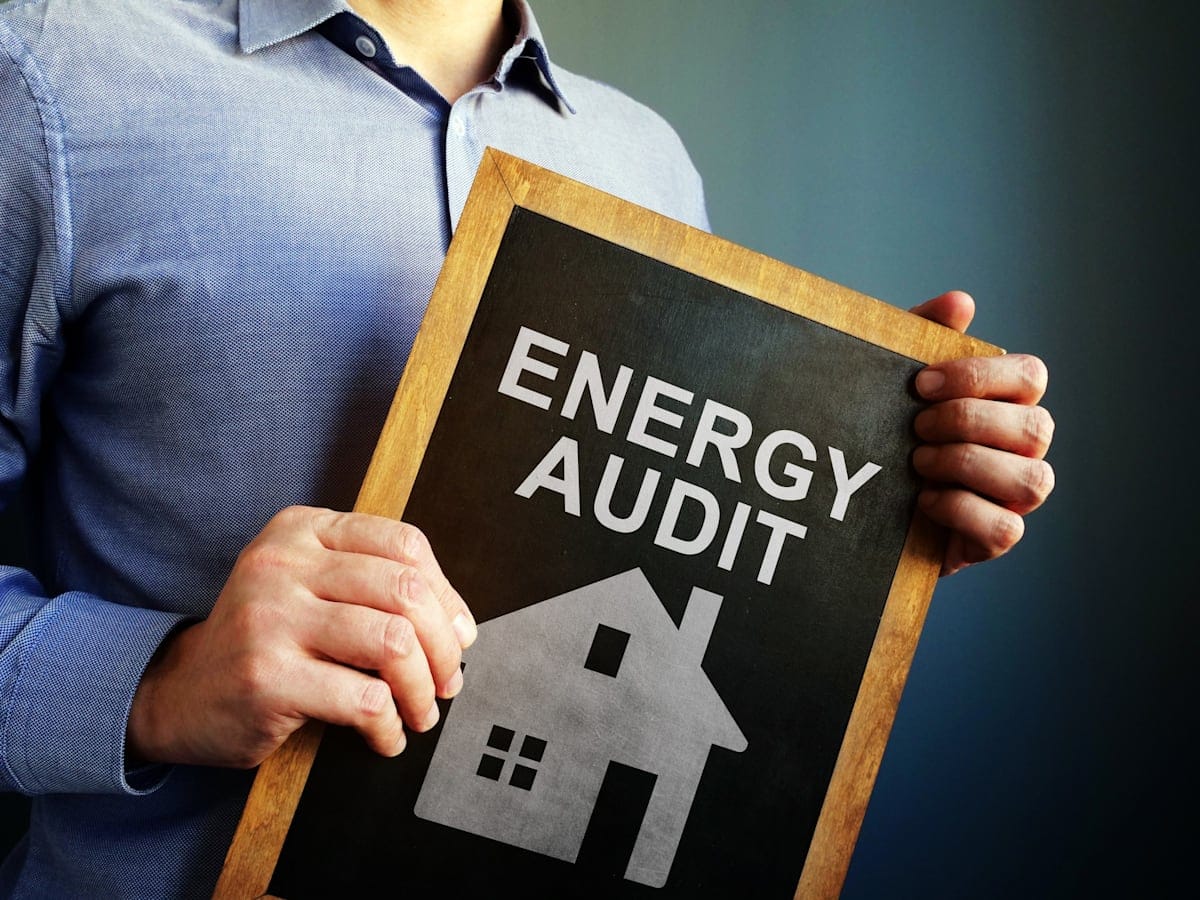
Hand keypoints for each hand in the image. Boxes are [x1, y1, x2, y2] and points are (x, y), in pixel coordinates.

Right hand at [127, 506, 475, 768]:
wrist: (179, 692)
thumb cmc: (266, 640)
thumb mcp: (308, 587)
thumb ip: (374, 586)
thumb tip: (460, 625)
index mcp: (301, 531)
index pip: (404, 544)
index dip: (446, 594)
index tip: (458, 634)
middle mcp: (282, 565)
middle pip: (406, 592)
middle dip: (443, 646)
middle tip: (447, 681)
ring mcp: (271, 619)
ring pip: (393, 644)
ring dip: (422, 689)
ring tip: (420, 712)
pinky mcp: (267, 678)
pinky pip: (364, 701)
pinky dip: (389, 726)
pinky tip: (384, 736)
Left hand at [909, 292, 1054, 575]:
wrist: (853, 501)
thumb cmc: (885, 430)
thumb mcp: (891, 380)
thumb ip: (922, 337)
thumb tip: (960, 302)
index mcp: (1007, 402)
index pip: (1030, 375)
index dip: (980, 376)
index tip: (921, 384)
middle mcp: (1022, 449)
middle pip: (1035, 427)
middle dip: (968, 423)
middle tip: (916, 427)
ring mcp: (1014, 496)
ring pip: (1032, 480)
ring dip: (967, 466)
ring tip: (918, 463)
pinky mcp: (994, 539)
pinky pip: (1006, 529)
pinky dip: (963, 511)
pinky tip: (924, 501)